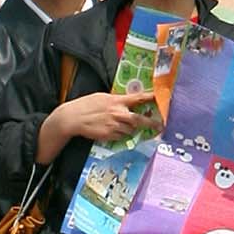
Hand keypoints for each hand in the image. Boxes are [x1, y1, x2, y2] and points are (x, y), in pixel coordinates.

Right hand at [41, 92, 155, 159]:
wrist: (74, 118)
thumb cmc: (87, 105)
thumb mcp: (103, 97)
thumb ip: (116, 100)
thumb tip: (126, 102)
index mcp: (117, 101)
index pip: (137, 98)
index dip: (150, 97)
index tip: (160, 98)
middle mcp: (118, 114)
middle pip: (139, 120)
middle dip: (151, 124)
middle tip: (159, 126)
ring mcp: (114, 126)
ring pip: (130, 130)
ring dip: (131, 129)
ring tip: (123, 125)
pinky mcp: (110, 136)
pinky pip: (121, 136)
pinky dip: (121, 134)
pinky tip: (113, 130)